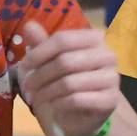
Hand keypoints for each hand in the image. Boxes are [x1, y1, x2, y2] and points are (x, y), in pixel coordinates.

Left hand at [18, 20, 118, 135]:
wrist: (89, 111)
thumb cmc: (70, 78)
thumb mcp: (54, 60)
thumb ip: (43, 43)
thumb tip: (28, 25)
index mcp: (95, 38)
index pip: (63, 39)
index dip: (39, 52)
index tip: (24, 65)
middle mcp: (108, 55)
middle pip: (65, 61)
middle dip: (40, 75)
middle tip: (27, 86)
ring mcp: (112, 78)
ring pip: (70, 83)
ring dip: (46, 91)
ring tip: (36, 97)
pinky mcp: (110, 100)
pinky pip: (77, 100)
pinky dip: (59, 103)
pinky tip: (53, 105)